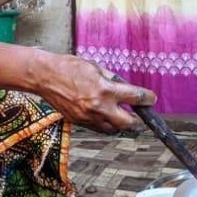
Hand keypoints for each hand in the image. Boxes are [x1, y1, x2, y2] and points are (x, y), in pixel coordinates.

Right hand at [36, 55, 155, 133]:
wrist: (45, 76)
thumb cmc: (68, 67)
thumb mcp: (95, 67)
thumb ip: (111, 79)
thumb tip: (124, 87)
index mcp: (105, 89)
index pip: (134, 97)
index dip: (147, 98)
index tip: (151, 99)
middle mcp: (98, 106)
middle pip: (127, 123)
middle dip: (137, 121)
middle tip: (140, 117)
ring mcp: (88, 117)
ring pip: (112, 129)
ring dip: (120, 125)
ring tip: (123, 119)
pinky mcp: (79, 122)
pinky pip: (98, 128)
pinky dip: (105, 124)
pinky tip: (106, 117)